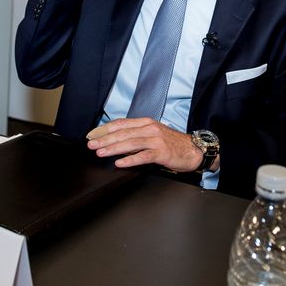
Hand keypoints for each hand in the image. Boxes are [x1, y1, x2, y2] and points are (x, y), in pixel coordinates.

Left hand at [86, 118, 205, 172]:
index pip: (121, 123)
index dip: (105, 129)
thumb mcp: (154, 133)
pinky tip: (120, 163)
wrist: (194, 149)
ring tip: (101, 153)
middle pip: (123, 133)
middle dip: (105, 139)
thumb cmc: (173, 143)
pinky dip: (130, 159)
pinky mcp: (161, 152)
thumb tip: (116, 140)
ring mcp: (156, 140)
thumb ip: (137, 135)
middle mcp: (150, 129)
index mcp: (146, 123)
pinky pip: (143, 156)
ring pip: (130, 143)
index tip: (92, 135)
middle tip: (91, 145)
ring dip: (114, 148)